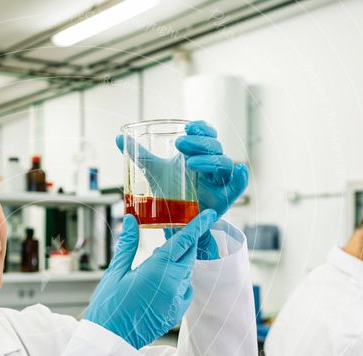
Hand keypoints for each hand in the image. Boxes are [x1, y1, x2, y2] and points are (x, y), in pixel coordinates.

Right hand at [84, 209, 216, 349]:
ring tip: (158, 260)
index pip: (184, 241)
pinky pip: (186, 289)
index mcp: (157, 270)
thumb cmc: (108, 306)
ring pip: (187, 272)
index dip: (198, 225)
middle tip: (180, 232)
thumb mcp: (115, 271)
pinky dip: (179, 280)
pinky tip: (163, 281)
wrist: (111, 340)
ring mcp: (177, 300)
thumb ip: (127, 243)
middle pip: (189, 255)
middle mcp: (173, 284)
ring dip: (179, 262)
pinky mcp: (177, 312)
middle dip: (187, 242)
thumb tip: (131, 221)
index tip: (209, 214)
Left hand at [116, 120, 248, 259]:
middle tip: (180, 145)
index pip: (207, 134)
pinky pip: (239, 185)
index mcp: (199, 153)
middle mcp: (212, 164)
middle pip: (215, 147)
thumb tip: (119, 137)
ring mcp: (220, 180)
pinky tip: (240, 171)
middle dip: (199, 143)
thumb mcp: (154, 171)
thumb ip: (139, 154)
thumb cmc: (170, 192)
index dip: (202, 129)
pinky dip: (242, 177)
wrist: (175, 221)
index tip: (188, 128)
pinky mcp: (226, 197)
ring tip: (191, 163)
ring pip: (224, 163)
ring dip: (210, 160)